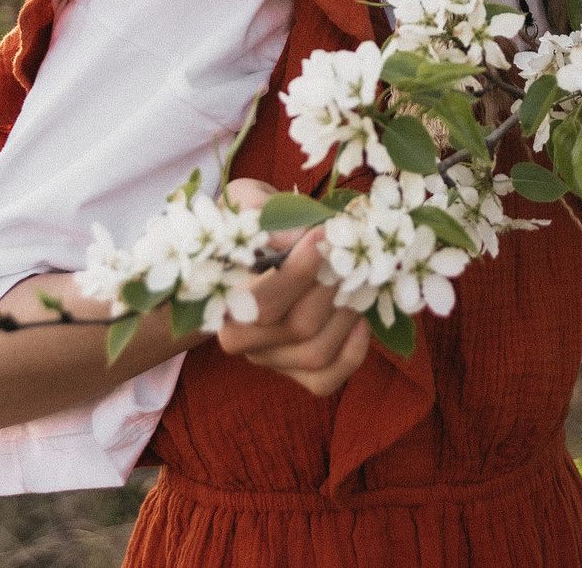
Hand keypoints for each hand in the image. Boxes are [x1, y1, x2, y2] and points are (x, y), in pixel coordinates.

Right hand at [210, 179, 372, 397]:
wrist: (246, 244)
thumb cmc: (248, 220)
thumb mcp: (247, 203)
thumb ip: (264, 215)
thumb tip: (297, 237)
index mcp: (220, 300)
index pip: (262, 303)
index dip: (299, 272)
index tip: (324, 234)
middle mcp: (240, 339)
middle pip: (298, 327)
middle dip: (334, 286)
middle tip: (352, 251)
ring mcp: (269, 358)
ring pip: (316, 352)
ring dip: (349, 312)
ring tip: (360, 276)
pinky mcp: (294, 371)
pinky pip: (325, 379)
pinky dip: (352, 352)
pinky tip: (362, 318)